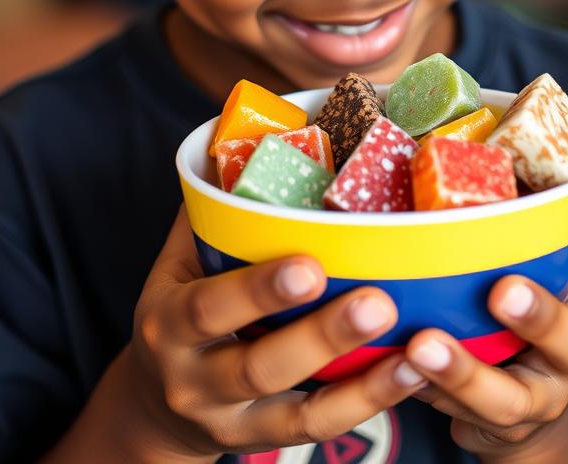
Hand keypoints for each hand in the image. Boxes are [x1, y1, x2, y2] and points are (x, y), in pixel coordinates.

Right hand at [122, 207, 428, 459]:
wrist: (154, 404)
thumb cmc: (181, 307)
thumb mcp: (179, 263)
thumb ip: (212, 213)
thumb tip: (256, 134)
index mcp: (168, 321)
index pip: (208, 309)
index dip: (258, 290)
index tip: (311, 265)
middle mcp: (192, 379)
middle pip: (257, 366)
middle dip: (320, 336)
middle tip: (378, 302)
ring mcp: (228, 421)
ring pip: (295, 411)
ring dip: (359, 382)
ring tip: (412, 348)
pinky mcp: (263, 442)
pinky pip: (316, 428)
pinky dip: (365, 403)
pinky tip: (409, 373)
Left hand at [404, 212, 567, 460]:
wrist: (528, 410)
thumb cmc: (523, 313)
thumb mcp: (538, 270)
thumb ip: (518, 230)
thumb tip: (450, 154)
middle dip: (540, 316)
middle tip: (503, 291)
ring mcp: (540, 396)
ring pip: (510, 395)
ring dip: (465, 369)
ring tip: (425, 343)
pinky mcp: (500, 428)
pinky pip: (462, 415)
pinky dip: (428, 390)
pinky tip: (398, 367)